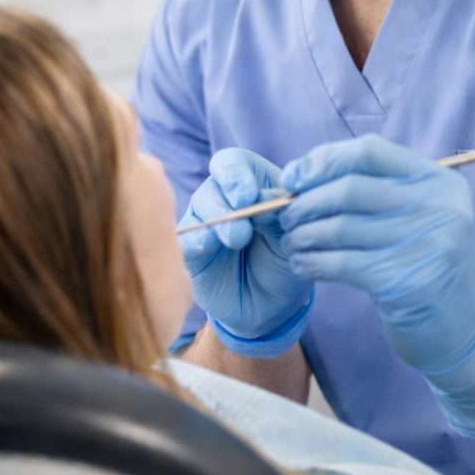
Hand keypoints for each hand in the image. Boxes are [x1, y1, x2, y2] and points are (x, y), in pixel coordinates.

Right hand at [177, 148, 313, 357]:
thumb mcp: (291, 242)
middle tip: (243, 225)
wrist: (269, 311)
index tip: (248, 195)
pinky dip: (195, 238)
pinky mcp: (190, 248)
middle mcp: (225, 199)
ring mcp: (204, 222)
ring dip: (217, 219)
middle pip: (215, 182)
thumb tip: (262, 197)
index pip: (235, 164)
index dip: (236, 173)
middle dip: (228, 199)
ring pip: (199, 204)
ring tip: (235, 241)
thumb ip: (278, 218)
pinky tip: (208, 247)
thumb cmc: (284, 268)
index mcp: (253, 187)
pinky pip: (184, 236)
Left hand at [280, 135, 474, 437]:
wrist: (465, 332)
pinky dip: (311, 262)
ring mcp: (426, 245)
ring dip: (303, 235)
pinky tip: (301, 264)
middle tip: (285, 218)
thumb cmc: (421, 266)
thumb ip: (368, 191)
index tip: (291, 179)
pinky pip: (339, 263)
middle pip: (348, 189)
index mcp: (439, 182)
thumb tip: (294, 176)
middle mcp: (439, 208)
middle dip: (305, 202)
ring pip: (338, 227)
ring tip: (291, 242)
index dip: (321, 161)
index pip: (368, 151)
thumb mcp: (413, 218)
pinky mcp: (405, 282)